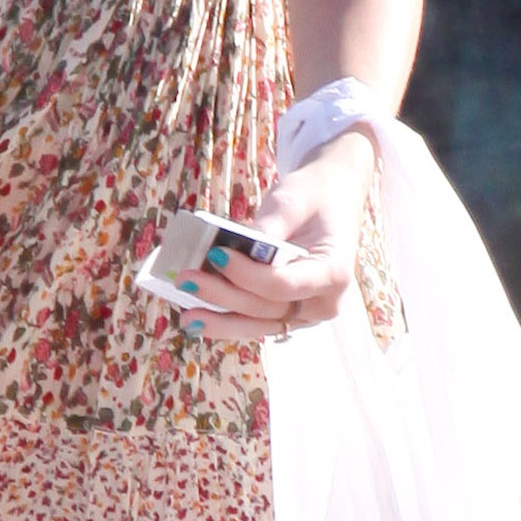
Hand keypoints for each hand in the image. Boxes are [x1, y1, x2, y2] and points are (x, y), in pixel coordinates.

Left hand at [152, 133, 370, 346]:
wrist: (331, 199)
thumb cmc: (314, 196)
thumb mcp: (293, 199)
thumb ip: (269, 225)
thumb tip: (232, 248)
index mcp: (335, 272)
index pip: (284, 284)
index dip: (247, 275)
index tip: (215, 254)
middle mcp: (324, 302)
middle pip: (267, 307)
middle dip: (223, 295)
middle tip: (186, 280)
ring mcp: (306, 313)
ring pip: (259, 324)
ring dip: (221, 321)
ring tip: (186, 315)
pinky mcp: (289, 314)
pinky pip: (256, 322)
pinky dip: (227, 320)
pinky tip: (198, 318)